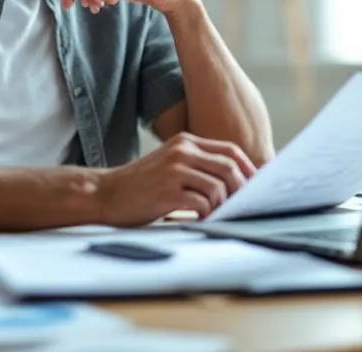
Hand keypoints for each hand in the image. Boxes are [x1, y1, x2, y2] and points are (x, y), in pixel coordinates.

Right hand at [94, 132, 257, 225]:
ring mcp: (174, 170)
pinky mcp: (168, 191)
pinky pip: (202, 204)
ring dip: (221, 205)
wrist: (106, 193)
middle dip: (240, 189)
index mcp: (186, 142)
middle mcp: (182, 151)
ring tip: (212, 214)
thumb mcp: (171, 164)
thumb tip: (235, 182)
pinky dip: (206, 215)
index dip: (248, 168)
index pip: (230, 150)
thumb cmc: (142, 185)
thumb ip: (198, 165)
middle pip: (229, 167)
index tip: (255, 185)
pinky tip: (199, 219)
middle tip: (239, 205)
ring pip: (219, 187)